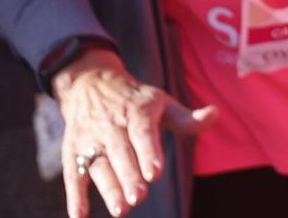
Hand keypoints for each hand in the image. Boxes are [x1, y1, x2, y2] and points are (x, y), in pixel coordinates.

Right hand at [53, 49, 217, 217]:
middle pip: (120, 152)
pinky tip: (79, 217)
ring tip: (121, 210)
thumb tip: (215, 114)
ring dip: (108, 188)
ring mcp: (90, 139)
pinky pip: (72, 174)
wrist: (90, 83)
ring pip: (98, 165)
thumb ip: (186, 118)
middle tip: (139, 198)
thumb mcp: (161, 102)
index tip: (155, 173)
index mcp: (136, 111)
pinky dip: (74, 196)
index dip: (148, 152)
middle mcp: (111, 125)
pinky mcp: (72, 151)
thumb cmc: (135, 100)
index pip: (142, 132)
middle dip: (129, 175)